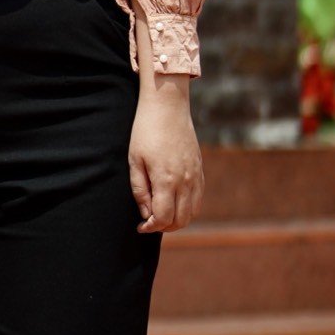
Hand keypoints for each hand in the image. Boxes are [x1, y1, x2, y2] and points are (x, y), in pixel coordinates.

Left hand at [128, 76, 203, 233]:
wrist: (168, 107)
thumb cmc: (146, 132)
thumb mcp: (134, 160)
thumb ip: (140, 190)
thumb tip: (146, 213)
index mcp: (166, 180)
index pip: (163, 218)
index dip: (150, 227)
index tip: (140, 226)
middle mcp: (185, 181)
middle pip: (180, 220)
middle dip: (164, 227)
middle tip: (149, 221)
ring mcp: (195, 176)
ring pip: (192, 213)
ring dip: (177, 219)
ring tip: (161, 212)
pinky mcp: (200, 170)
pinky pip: (198, 199)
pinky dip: (188, 207)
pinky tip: (174, 201)